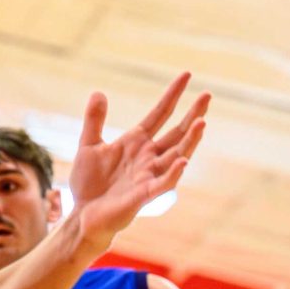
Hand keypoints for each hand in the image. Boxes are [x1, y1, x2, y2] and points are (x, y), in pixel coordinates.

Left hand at [69, 73, 208, 253]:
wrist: (82, 214)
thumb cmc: (88, 183)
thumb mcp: (88, 146)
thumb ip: (94, 121)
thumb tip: (98, 92)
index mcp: (137, 142)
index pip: (160, 114)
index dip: (172, 95)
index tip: (186, 75)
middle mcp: (148, 156)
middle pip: (176, 132)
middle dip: (192, 115)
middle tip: (207, 95)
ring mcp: (149, 175)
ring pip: (177, 155)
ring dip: (190, 141)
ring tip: (202, 123)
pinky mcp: (145, 194)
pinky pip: (164, 183)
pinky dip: (173, 173)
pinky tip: (182, 161)